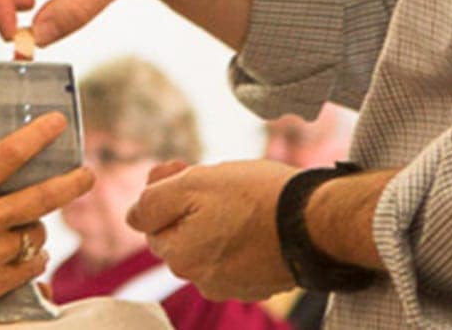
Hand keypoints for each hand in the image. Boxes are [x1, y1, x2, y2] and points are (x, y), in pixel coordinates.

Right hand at [0, 113, 95, 329]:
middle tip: (87, 173)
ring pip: (36, 235)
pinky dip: (33, 259)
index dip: (35, 137)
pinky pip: (31, 266)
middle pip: (40, 197)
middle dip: (71, 183)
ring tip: (26, 229)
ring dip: (37, 231)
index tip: (57, 123)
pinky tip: (27, 256)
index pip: (4, 156)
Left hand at [126, 159, 298, 300]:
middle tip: (214, 178)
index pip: (152, 223)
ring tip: (242, 196)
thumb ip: (152, 202)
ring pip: (209, 243)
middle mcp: (202, 280)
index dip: (164, 191)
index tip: (182, 167)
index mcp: (180, 258)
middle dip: (189, 205)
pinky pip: (237, 255)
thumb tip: (132, 216)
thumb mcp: (191, 184)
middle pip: (181, 234)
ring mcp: (233, 285)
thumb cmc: (256, 197)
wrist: (318, 221)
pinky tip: (259, 217)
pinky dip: (241, 236)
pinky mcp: (260, 283)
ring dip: (216, 219)